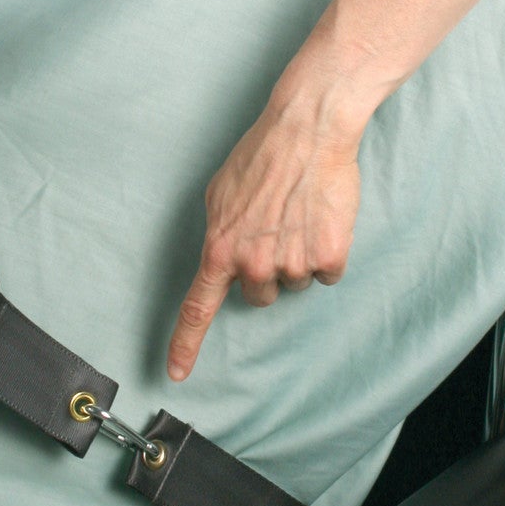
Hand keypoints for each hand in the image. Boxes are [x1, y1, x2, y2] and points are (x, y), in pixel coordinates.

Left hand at [167, 92, 362, 380]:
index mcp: (220, 250)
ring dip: (299, 257)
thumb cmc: (262, 155)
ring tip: (299, 217)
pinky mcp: (328, 257)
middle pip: (261, 296)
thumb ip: (220, 236)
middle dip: (267, 271)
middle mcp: (254, 264)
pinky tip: (322, 219)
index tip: (175, 374)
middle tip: (275, 229)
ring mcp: (293, 263)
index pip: (197, 309)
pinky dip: (328, 252)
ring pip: (296, 283)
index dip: (185, 345)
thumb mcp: (220, 195)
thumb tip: (226, 260)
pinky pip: (328, 273)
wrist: (307, 131)